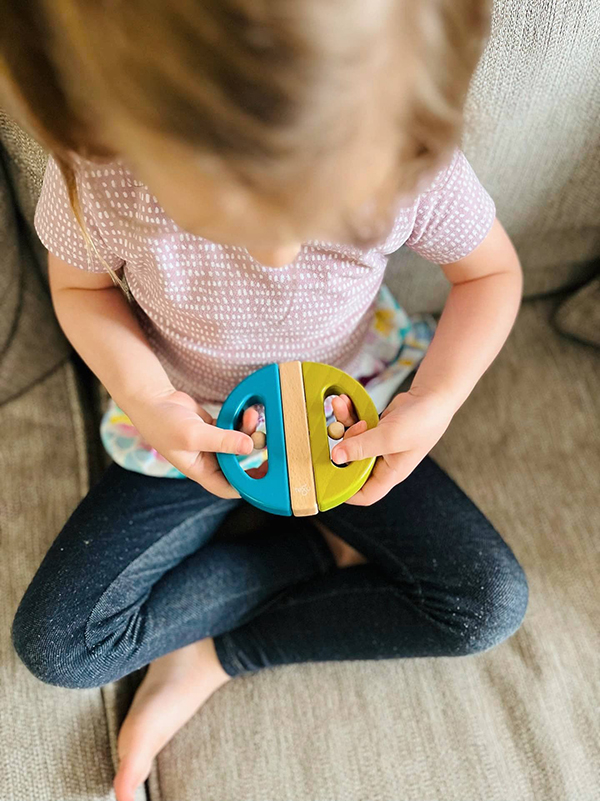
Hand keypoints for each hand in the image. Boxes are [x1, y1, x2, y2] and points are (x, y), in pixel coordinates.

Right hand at [124, 389, 253, 497]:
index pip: (228, 487)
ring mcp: (211, 443)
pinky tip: (246, 412)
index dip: (247, 486)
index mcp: (200, 470)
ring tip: (252, 416)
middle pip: (237, 464)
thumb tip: (250, 446)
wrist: (151, 400)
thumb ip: (222, 441)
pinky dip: (241, 421)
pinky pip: (233, 428)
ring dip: (248, 432)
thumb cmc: (162, 423)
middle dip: (251, 453)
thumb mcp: (193, 435)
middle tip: (263, 439)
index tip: (264, 475)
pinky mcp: (214, 428)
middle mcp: (208, 460)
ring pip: (237, 443)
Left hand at [330, 389, 454, 505]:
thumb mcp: (390, 436)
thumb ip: (362, 447)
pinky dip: (349, 414)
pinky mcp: (376, 429)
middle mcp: (384, 461)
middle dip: (342, 447)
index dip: (346, 491)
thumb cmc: (422, 421)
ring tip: (341, 406)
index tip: (328, 478)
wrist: (433, 395)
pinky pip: (356, 425)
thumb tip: (336, 456)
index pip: (365, 494)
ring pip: (351, 441)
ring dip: (343, 424)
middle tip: (344, 430)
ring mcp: (379, 444)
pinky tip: (345, 402)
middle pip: (352, 465)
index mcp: (390, 473)